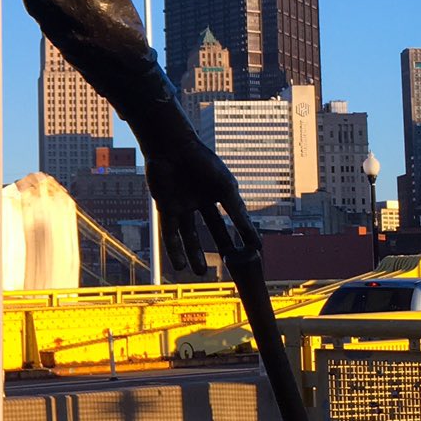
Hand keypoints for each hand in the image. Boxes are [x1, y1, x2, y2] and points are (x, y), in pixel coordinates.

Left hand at [144, 134, 258, 279]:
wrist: (173, 148)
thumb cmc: (202, 163)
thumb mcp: (225, 190)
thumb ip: (238, 214)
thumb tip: (255, 239)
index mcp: (217, 192)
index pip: (232, 217)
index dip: (242, 233)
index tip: (253, 250)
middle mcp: (201, 200)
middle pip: (212, 228)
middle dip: (220, 246)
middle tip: (230, 264)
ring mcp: (183, 205)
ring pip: (189, 234)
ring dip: (194, 254)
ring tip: (200, 272)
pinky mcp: (165, 208)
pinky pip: (170, 233)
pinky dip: (174, 250)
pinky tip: (180, 265)